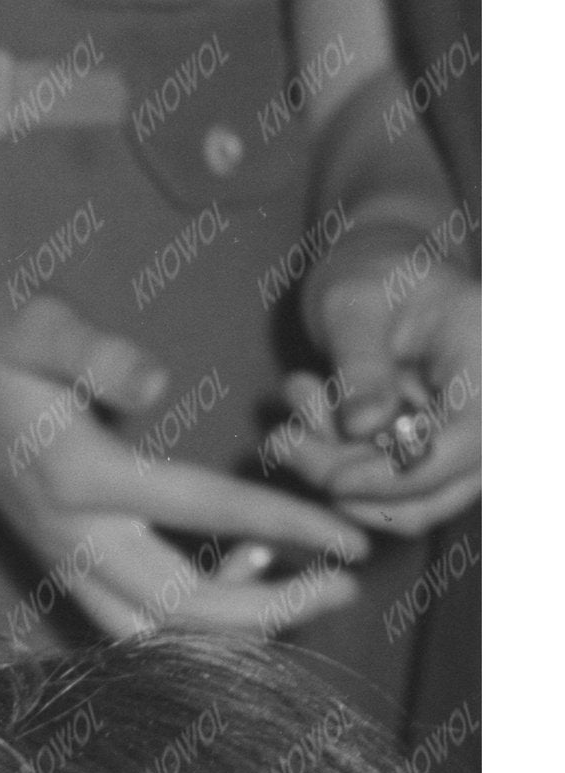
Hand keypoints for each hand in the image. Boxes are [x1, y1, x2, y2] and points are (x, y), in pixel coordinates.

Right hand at [0, 282, 372, 639]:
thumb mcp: (40, 323)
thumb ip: (99, 352)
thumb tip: (158, 385)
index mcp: (81, 477)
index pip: (203, 510)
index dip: (285, 525)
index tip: (348, 540)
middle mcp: (72, 537)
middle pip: (180, 609)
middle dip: (271, 609)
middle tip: (345, 587)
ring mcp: (64, 562)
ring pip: (155, 634)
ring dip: (230, 628)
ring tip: (298, 583)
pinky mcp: (64, 568)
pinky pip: (133, 624)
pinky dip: (193, 620)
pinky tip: (240, 566)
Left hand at [270, 223, 482, 531]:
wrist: (378, 274)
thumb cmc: (371, 273)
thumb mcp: (355, 304)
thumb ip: (361, 364)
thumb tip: (364, 427)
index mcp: (488, 355)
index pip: (467, 443)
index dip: (402, 476)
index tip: (334, 482)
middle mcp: (491, 403)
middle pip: (438, 484)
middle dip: (353, 481)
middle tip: (280, 441)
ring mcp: (465, 434)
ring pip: (411, 499)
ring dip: (339, 478)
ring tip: (286, 424)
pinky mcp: (434, 453)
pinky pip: (389, 488)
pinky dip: (340, 470)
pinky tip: (300, 425)